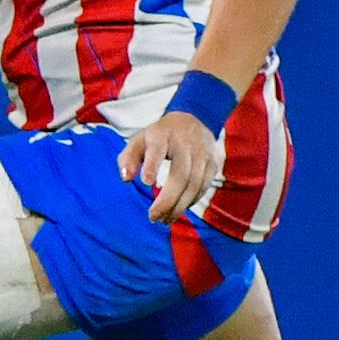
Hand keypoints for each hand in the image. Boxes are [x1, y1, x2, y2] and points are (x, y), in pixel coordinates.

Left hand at [117, 112, 219, 226]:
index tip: (146, 182)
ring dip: (179, 206)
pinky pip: (203, 187)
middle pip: (180, 175)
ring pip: (194, 184)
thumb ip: (128, 159)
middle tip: (153, 217)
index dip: (152, 165)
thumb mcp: (139, 141)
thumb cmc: (159, 137)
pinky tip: (178, 211)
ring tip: (164, 220)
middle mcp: (185, 143)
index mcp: (162, 134)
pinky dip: (190, 202)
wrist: (191, 120)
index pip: (157, 150)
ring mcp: (202, 153)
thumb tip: (126, 179)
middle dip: (167, 200)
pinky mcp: (212, 163)